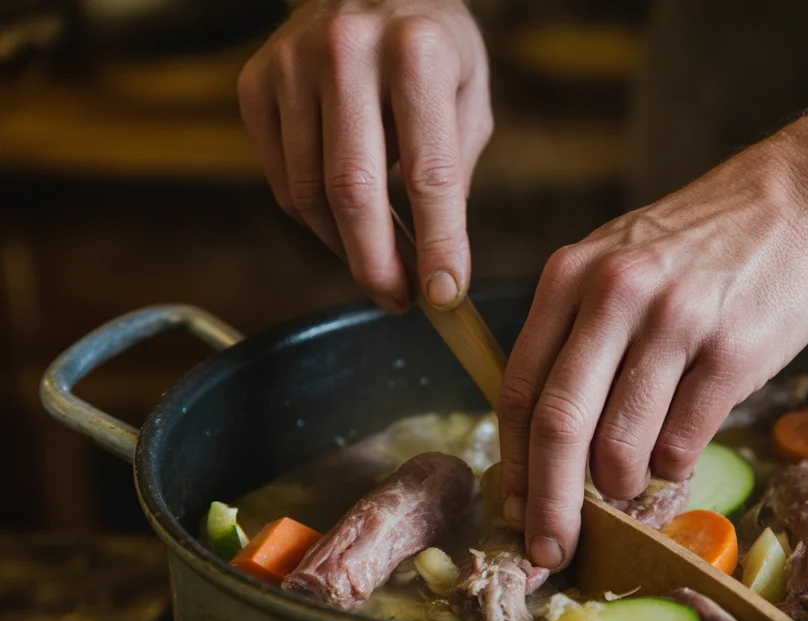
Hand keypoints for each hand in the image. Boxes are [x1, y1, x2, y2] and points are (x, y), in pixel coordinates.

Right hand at [238, 0, 490, 312]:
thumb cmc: (431, 48)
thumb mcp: (468, 95)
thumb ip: (452, 169)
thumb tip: (435, 261)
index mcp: (416, 53)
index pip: (429, 173)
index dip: (439, 244)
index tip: (444, 295)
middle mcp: (346, 51)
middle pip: (353, 191)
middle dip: (377, 264)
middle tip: (399, 301)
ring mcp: (291, 64)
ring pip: (309, 193)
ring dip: (345, 247)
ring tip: (379, 264)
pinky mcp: (254, 82)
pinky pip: (281, 180)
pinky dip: (314, 218)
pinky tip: (343, 221)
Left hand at [497, 133, 807, 570]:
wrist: (797, 206)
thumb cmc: (699, 249)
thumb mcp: (614, 264)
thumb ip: (573, 336)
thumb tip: (541, 441)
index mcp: (570, 276)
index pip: (517, 388)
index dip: (512, 463)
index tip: (512, 510)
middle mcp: (614, 295)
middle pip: (559, 425)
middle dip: (549, 504)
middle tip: (551, 552)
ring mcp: (676, 322)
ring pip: (621, 445)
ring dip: (621, 487)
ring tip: (633, 482)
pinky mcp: (732, 352)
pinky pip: (682, 443)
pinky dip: (673, 468)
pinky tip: (680, 450)